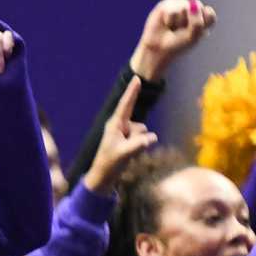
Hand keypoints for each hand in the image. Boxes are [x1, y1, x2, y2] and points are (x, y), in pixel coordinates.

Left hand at [82, 76, 159, 191]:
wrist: (103, 177)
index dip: (132, 91)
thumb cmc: (109, 163)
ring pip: (143, 134)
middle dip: (139, 138)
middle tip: (125, 152)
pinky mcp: (129, 141)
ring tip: (125, 155)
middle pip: (140, 126)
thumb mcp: (124, 154)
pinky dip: (139, 148)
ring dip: (139, 144)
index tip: (137, 78)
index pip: (125, 105)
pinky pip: (142, 140)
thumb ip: (138, 144)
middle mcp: (121, 126)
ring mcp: (125, 134)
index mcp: (115, 124)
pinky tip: (129, 156)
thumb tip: (153, 137)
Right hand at [129, 0, 215, 80]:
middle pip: (198, 7)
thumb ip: (197, 23)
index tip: (193, 33)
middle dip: (189, 23)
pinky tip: (166, 23)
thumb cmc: (178, 44)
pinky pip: (172, 9)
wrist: (159, 48)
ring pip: (184, 7)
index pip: (209, 14)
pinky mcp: (169, 2)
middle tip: (181, 31)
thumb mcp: (192, 37)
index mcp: (204, 17)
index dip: (202, 23)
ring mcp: (181, 3)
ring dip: (178, 22)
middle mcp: (194, 8)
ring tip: (173, 27)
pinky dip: (169, 20)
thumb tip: (192, 4)